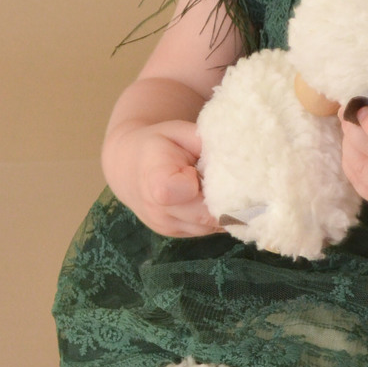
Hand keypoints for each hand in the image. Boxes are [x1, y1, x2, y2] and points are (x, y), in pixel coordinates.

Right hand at [103, 119, 222, 236]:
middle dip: (223, 197)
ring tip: (209, 185)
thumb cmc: (158, 144)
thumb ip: (207, 143)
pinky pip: (207, 229)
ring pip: (211, 225)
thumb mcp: (180, 131)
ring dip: (220, 208)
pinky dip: (213, 214)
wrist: (128, 166)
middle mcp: (158, 211)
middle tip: (220, 176)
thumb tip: (239, 158)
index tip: (197, 168)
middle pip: (207, 214)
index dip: (202, 181)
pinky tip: (206, 196)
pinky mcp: (176, 234)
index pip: (182, 191)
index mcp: (156, 181)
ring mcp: (167, 227)